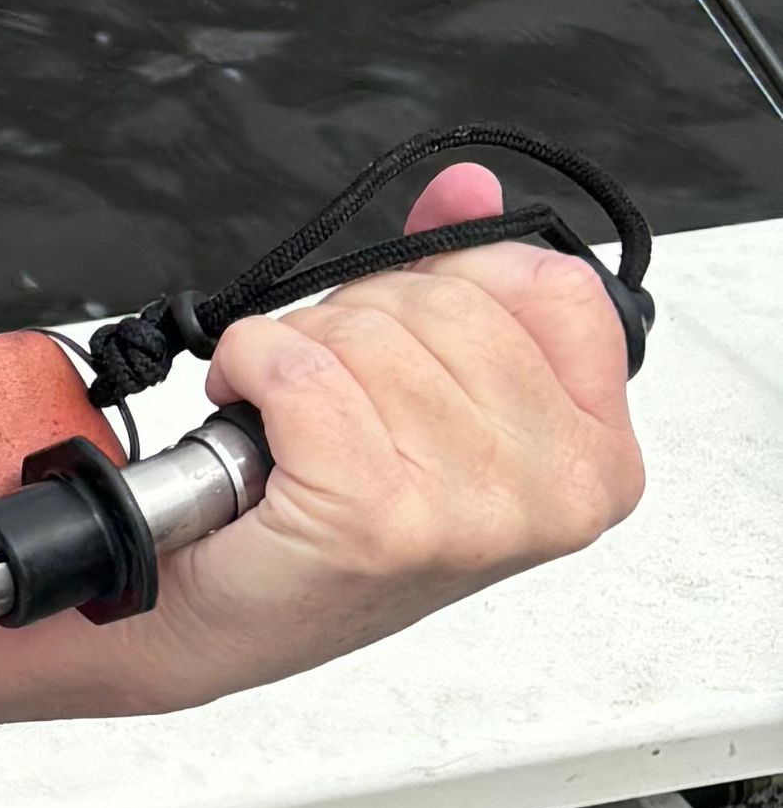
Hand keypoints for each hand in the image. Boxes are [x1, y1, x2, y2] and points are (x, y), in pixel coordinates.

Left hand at [134, 158, 642, 708]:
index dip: (454, 281)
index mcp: (597, 459)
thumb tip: (469, 190)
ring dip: (296, 354)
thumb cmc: (322, 520)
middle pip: (445, 302)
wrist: (210, 618)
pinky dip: (249, 368)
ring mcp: (471, 512)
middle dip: (358, 322)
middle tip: (327, 397)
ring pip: (366, 332)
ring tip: (289, 424)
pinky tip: (246, 415)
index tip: (410, 334)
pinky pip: (297, 368)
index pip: (552, 286)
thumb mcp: (427, 398)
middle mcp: (555, 494)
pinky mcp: (374, 517)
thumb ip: (461, 283)